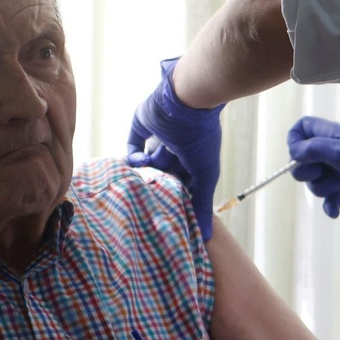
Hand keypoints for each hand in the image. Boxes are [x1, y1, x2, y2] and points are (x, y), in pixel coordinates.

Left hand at [126, 59, 223, 240]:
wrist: (187, 102)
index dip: (174, 198)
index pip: (181, 184)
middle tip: (148, 202)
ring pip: (146, 162)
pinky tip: (138, 162)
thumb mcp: (205, 176)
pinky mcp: (142, 125)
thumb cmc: (200, 139)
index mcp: (192, 158)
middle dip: (156, 187)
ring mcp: (158, 135)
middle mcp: (176, 148)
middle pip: (161, 174)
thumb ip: (202, 205)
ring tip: (145, 178)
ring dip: (146, 170)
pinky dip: (133, 157)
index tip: (167, 215)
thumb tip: (206, 238)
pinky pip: (133, 146)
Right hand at [287, 116, 339, 217]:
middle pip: (303, 160)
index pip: (300, 129)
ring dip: (322, 189)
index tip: (299, 156)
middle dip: (308, 173)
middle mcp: (333, 148)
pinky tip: (336, 212)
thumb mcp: (339, 152)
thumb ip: (313, 149)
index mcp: (330, 133)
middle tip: (323, 173)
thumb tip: (294, 153)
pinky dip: (330, 204)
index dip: (294, 142)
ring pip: (316, 181)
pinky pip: (330, 196)